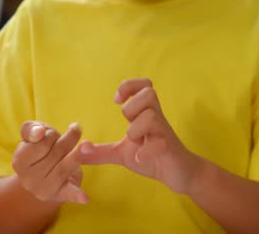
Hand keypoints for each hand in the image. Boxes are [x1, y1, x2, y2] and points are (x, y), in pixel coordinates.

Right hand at [12, 121, 88, 203]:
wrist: (44, 176)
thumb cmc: (39, 150)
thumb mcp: (31, 135)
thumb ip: (30, 129)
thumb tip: (39, 133)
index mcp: (19, 162)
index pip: (41, 142)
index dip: (51, 135)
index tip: (50, 134)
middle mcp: (29, 179)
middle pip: (56, 152)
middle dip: (66, 141)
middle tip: (68, 139)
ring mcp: (44, 188)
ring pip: (64, 167)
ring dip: (77, 155)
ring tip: (88, 145)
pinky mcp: (60, 194)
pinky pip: (69, 194)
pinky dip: (77, 195)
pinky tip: (85, 198)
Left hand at [78, 78, 202, 193]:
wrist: (179, 174)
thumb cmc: (152, 157)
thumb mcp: (122, 153)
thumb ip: (101, 151)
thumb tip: (79, 150)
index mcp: (146, 114)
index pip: (144, 84)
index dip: (129, 86)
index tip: (117, 100)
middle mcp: (157, 118)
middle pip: (149, 93)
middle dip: (132, 107)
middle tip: (128, 123)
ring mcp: (164, 133)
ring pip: (152, 116)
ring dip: (137, 129)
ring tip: (135, 143)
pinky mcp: (169, 149)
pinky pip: (160, 143)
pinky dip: (145, 151)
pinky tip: (139, 158)